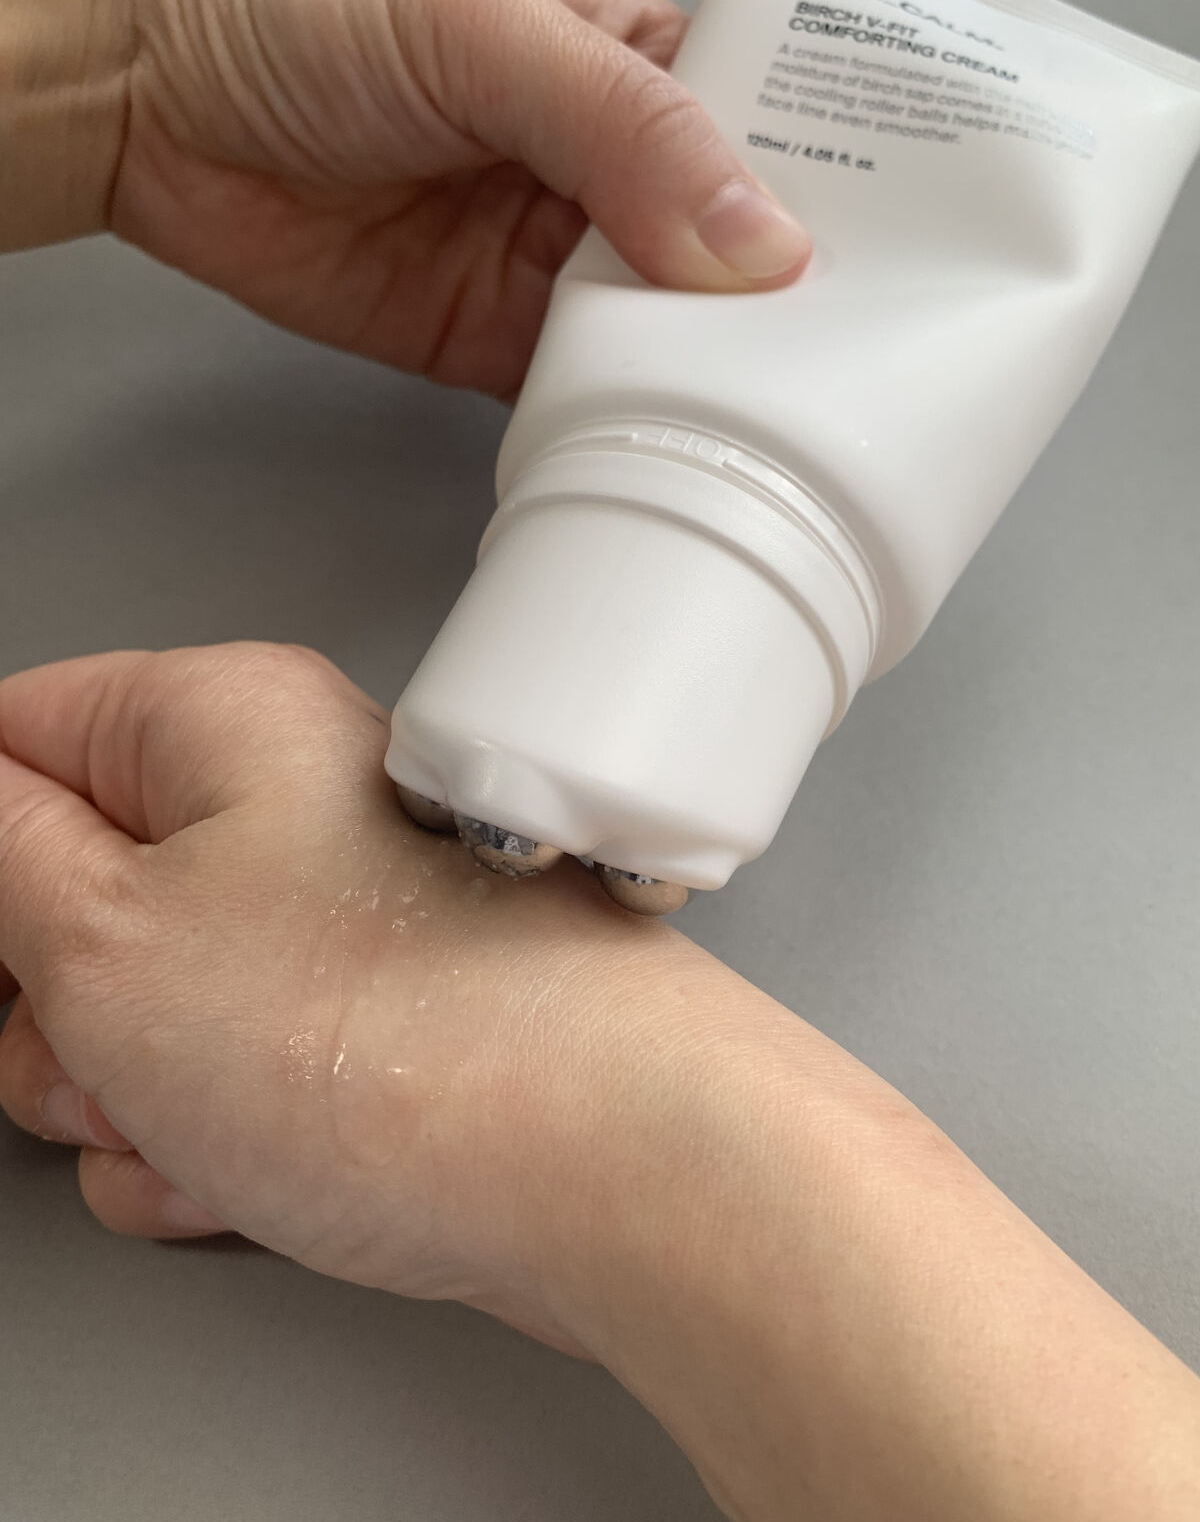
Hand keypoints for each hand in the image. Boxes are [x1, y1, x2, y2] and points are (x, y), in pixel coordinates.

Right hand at [3, 642, 1199, 1520]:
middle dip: (51, 1001)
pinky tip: (246, 1173)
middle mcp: (291, 803)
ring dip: (129, 1091)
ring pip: (148, 1005)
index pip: (19, 736)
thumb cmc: (398, 1036)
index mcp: (219, 721)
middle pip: (76, 889)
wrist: (603, 1170)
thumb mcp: (102, 936)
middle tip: (92, 1049)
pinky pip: (234, 1077)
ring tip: (195, 1120)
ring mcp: (337, 921)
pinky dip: (212, 1139)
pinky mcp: (373, 1025)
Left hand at [7, 0, 809, 396]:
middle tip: (870, 373)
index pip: (773, 129)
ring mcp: (554, 264)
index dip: (840, 192)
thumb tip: (755, 239)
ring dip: (712, 381)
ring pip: (666, 337)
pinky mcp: (495, 343)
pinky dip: (622, 425)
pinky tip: (670, 449)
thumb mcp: (485, 28)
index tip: (909, 261)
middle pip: (735, 255)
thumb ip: (624, 128)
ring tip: (791, 430)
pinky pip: (582, 396)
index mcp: (637, 64)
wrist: (157, 98)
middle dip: (789, 312)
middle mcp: (610, 170)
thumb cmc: (305, 7)